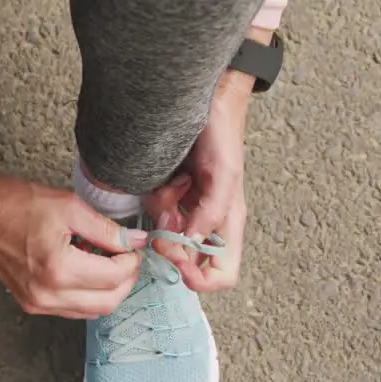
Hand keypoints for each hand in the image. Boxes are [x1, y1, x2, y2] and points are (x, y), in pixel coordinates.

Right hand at [0, 172, 147, 318]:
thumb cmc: (12, 203)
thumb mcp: (68, 206)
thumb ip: (107, 229)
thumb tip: (134, 241)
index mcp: (59, 268)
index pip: (114, 276)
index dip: (132, 260)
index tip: (133, 245)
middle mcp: (48, 293)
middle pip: (109, 302)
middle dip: (126, 280)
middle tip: (128, 256)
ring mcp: (39, 303)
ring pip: (93, 311)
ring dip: (109, 290)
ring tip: (106, 261)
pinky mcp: (32, 304)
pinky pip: (73, 309)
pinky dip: (88, 294)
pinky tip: (85, 270)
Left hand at [143, 69, 252, 292]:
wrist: (204, 104)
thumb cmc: (222, 136)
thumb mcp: (224, 174)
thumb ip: (212, 212)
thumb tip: (191, 243)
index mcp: (227, 226)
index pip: (221, 275)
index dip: (200, 278)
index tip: (180, 262)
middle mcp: (206, 223)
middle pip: (185, 259)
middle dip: (171, 242)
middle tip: (166, 219)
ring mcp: (184, 211)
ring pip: (164, 234)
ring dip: (163, 211)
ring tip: (173, 183)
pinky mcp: (166, 196)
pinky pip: (153, 210)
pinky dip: (155, 196)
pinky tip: (166, 176)